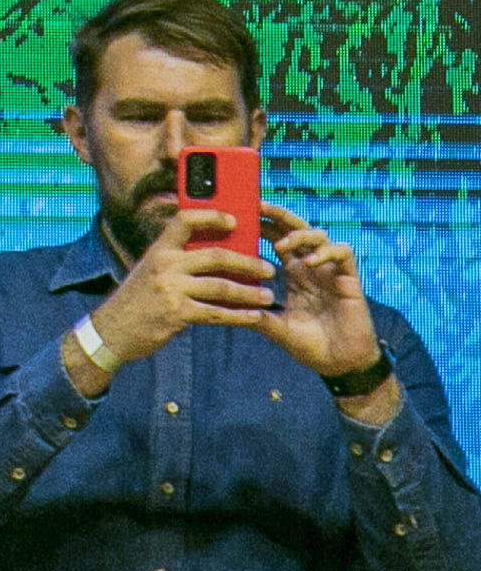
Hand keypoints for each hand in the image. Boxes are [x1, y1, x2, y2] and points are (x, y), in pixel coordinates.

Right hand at [82, 204, 275, 372]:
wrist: (112, 329)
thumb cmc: (137, 300)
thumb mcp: (150, 271)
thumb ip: (177, 262)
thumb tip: (220, 258)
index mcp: (158, 249)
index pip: (185, 220)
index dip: (212, 216)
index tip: (235, 220)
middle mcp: (164, 265)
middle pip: (215, 255)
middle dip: (247, 262)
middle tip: (269, 268)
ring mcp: (170, 289)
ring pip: (221, 286)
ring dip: (249, 292)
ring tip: (268, 295)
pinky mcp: (177, 313)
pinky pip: (216, 313)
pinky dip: (239, 315)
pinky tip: (254, 316)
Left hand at [252, 203, 386, 388]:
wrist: (341, 365)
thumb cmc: (310, 345)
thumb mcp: (276, 328)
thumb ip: (254, 314)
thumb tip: (220, 307)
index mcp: (292, 272)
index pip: (275, 238)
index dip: (261, 224)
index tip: (239, 214)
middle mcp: (310, 267)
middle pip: (296, 228)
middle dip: (278, 215)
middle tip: (257, 205)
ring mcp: (330, 271)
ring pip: (318, 234)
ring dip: (299, 234)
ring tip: (280, 245)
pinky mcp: (349, 279)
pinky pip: (343, 252)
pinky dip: (326, 251)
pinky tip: (310, 261)